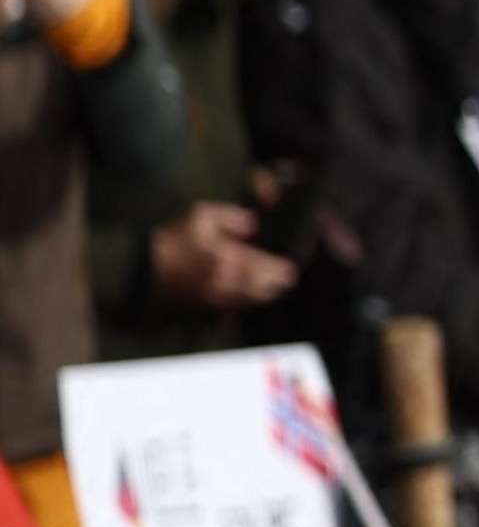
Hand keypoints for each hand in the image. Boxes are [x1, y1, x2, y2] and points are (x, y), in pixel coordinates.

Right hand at [147, 202, 296, 310]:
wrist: (139, 269)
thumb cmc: (171, 240)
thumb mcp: (200, 217)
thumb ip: (231, 218)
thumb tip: (252, 224)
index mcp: (231, 261)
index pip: (270, 272)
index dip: (283, 271)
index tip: (290, 268)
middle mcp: (228, 284)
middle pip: (264, 291)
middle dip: (276, 286)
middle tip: (283, 280)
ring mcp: (215, 300)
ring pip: (248, 302)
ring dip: (260, 296)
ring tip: (266, 288)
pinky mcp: (201, 308)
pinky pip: (229, 310)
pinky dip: (239, 304)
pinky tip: (240, 298)